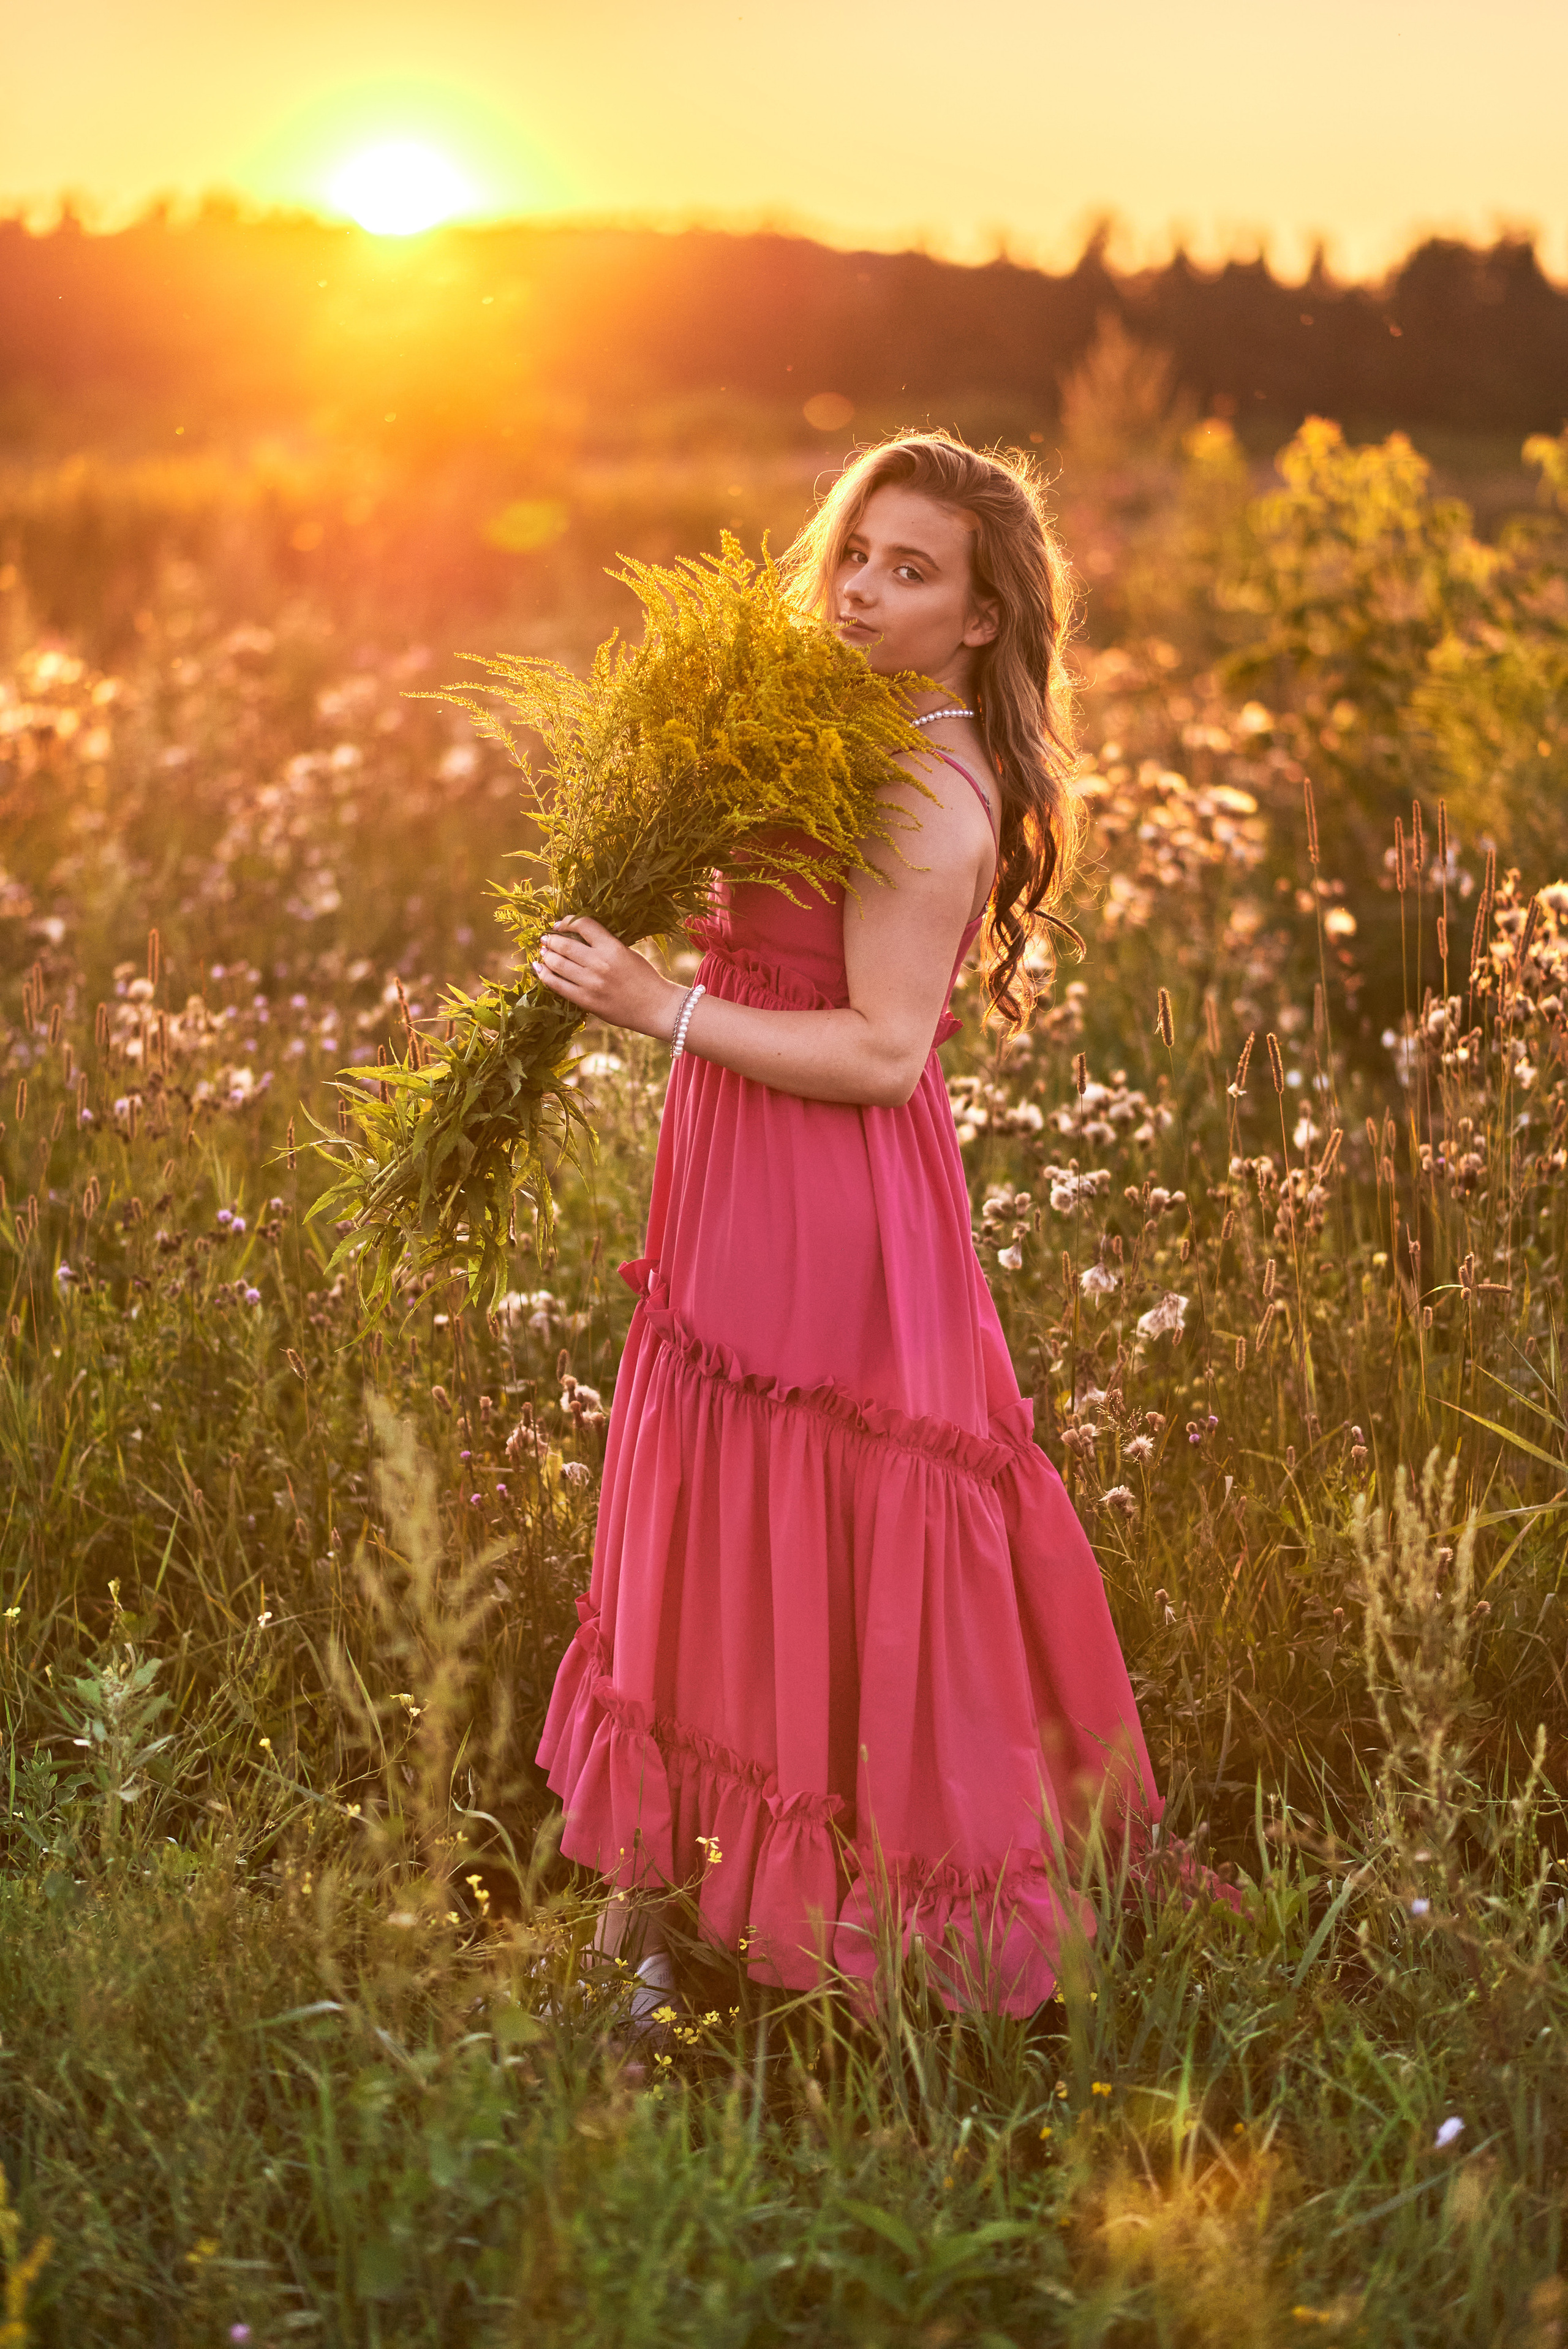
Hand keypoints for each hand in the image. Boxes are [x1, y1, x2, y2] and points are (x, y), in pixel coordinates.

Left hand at [532, 915, 684, 1038]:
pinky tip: (540, 969)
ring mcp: (591, 983)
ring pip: (557, 964)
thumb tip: (576, 938)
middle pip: (564, 945)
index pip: (583, 925)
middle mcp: (599, 963)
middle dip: (551, 940)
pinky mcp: (586, 1001)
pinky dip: (545, 975)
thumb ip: (604, 945)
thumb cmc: (644, 978)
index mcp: (612, 947)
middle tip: (546, 939)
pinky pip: (558, 985)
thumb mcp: (627, 952)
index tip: (560, 924)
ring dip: (546, 956)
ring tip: (543, 953)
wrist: (655, 1007)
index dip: (567, 921)